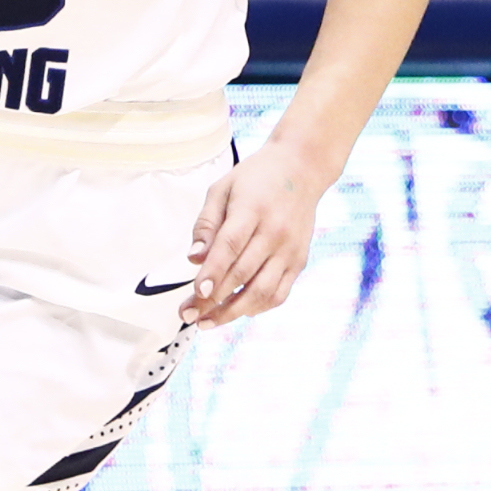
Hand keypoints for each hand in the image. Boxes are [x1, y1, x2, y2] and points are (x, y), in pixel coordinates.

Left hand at [183, 138, 335, 325]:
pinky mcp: (299, 261)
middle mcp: (275, 232)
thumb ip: (206, 223)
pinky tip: (237, 311)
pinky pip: (279, 293)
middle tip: (188, 313)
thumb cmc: (257, 178)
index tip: (197, 293)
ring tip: (208, 321)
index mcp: (253, 209)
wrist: (302, 169)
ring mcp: (290, 249)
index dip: (213, 272)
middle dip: (213, 300)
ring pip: (262, 291)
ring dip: (233, 311)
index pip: (231, 246)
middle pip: (242, 274)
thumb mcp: (223, 189)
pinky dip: (258, 307)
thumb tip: (194, 258)